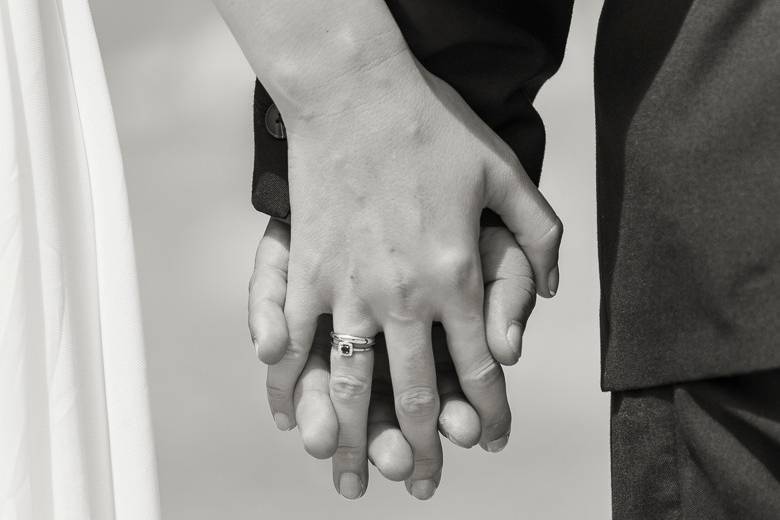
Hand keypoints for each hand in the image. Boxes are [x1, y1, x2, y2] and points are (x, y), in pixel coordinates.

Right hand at [254, 57, 559, 497]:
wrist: (355, 90)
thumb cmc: (434, 127)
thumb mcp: (506, 173)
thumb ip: (538, 236)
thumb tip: (546, 294)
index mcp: (457, 278)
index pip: (479, 370)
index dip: (489, 413)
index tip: (490, 439)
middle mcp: (404, 297)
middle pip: (415, 396)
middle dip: (424, 448)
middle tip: (423, 481)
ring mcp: (348, 288)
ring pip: (352, 386)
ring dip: (355, 439)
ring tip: (356, 477)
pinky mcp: (305, 271)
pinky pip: (295, 341)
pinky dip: (291, 382)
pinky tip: (290, 414)